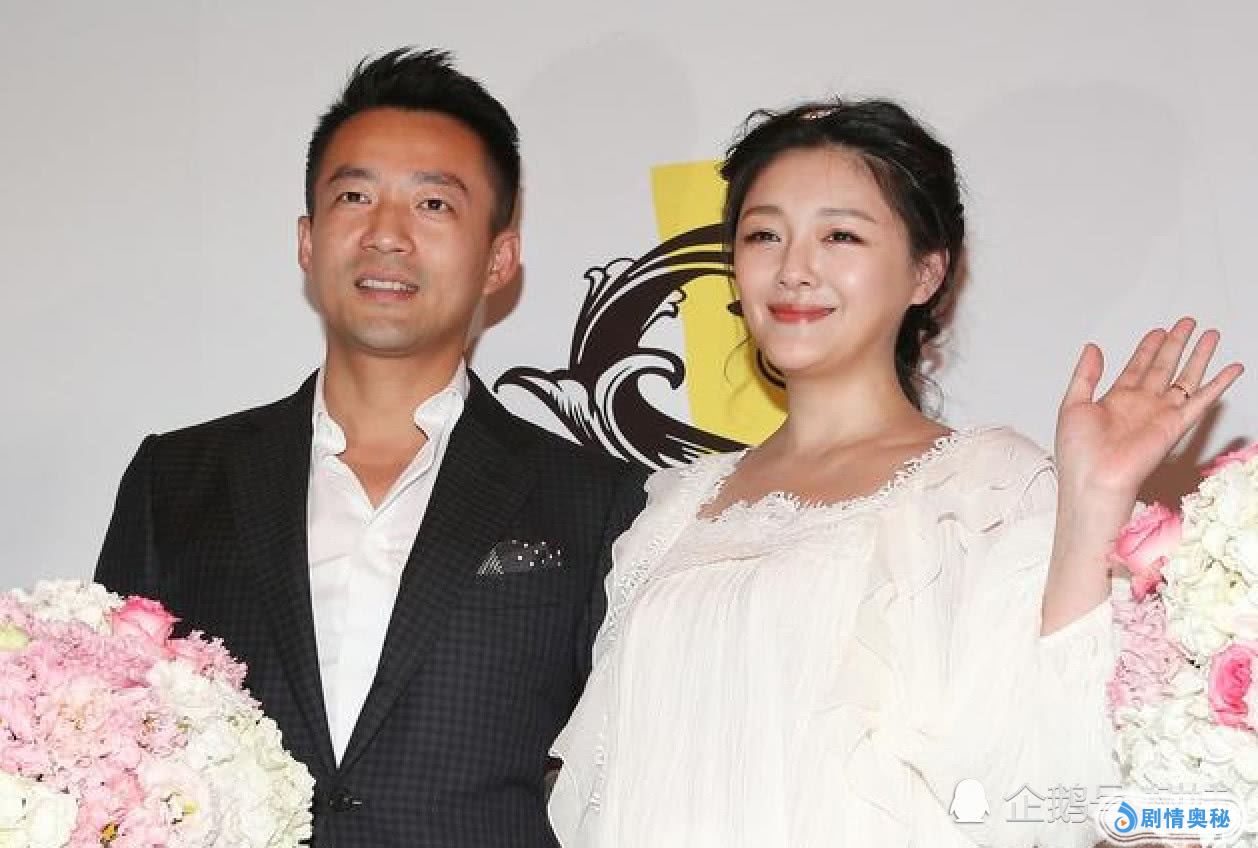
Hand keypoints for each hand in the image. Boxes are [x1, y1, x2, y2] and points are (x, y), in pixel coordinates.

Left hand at [1056, 316, 1243, 506]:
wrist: (1094, 479)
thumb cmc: (1079, 452)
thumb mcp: (1073, 404)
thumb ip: (1085, 374)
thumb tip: (1092, 348)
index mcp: (1116, 400)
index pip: (1137, 366)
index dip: (1148, 347)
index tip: (1158, 331)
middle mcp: (1141, 404)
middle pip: (1164, 366)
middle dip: (1176, 343)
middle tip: (1187, 323)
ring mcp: (1160, 414)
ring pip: (1186, 377)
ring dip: (1199, 356)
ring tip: (1210, 335)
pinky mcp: (1176, 425)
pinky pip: (1202, 401)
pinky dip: (1219, 384)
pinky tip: (1231, 369)